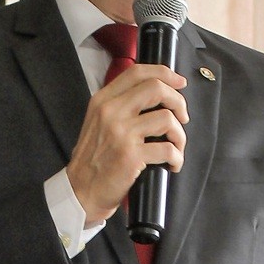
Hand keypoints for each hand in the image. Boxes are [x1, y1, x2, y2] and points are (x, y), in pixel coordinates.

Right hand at [66, 64, 187, 221]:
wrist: (80, 190)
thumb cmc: (93, 159)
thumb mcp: (98, 122)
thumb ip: (120, 105)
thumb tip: (157, 94)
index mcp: (102, 100)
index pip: (137, 72)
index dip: (164, 73)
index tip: (179, 82)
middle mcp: (110, 112)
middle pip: (156, 88)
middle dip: (178, 101)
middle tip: (182, 117)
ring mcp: (120, 133)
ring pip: (167, 118)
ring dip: (180, 135)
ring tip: (176, 147)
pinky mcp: (131, 155)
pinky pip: (167, 149)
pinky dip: (177, 157)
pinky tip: (172, 164)